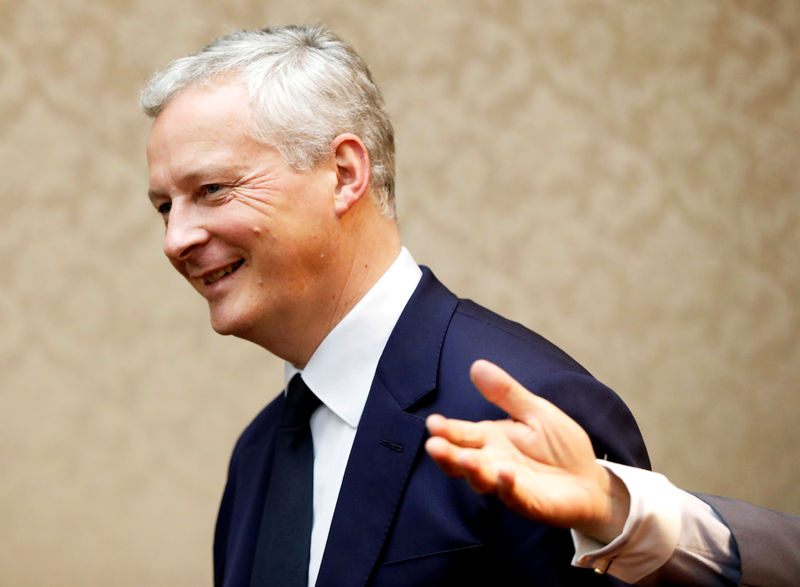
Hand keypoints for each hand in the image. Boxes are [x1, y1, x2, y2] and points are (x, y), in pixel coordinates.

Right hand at [425, 360, 629, 542]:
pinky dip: (507, 486)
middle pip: (462, 460)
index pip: (461, 434)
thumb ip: (506, 393)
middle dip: (447, 454)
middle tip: (434, 445)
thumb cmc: (560, 446)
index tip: (433, 423)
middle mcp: (492, 462)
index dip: (445, 430)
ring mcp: (508, 485)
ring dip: (472, 471)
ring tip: (466, 458)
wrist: (591, 479)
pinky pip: (514, 497)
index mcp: (490, 439)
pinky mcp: (529, 503)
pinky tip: (505, 473)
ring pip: (482, 480)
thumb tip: (477, 364)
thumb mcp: (535, 411)